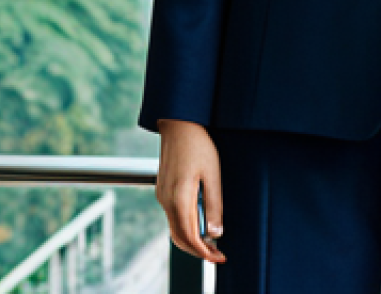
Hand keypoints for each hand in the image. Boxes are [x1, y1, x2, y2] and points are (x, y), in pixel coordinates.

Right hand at [155, 119, 226, 264]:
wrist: (178, 123)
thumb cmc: (198, 144)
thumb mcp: (212, 173)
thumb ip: (213, 204)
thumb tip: (215, 232)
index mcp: (178, 198)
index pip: (189, 237)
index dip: (204, 251)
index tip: (219, 256)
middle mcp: (166, 200)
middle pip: (179, 237)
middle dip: (197, 250)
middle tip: (217, 253)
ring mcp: (162, 195)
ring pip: (174, 228)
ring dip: (191, 238)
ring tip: (211, 240)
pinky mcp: (162, 190)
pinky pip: (172, 216)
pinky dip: (185, 226)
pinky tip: (199, 222)